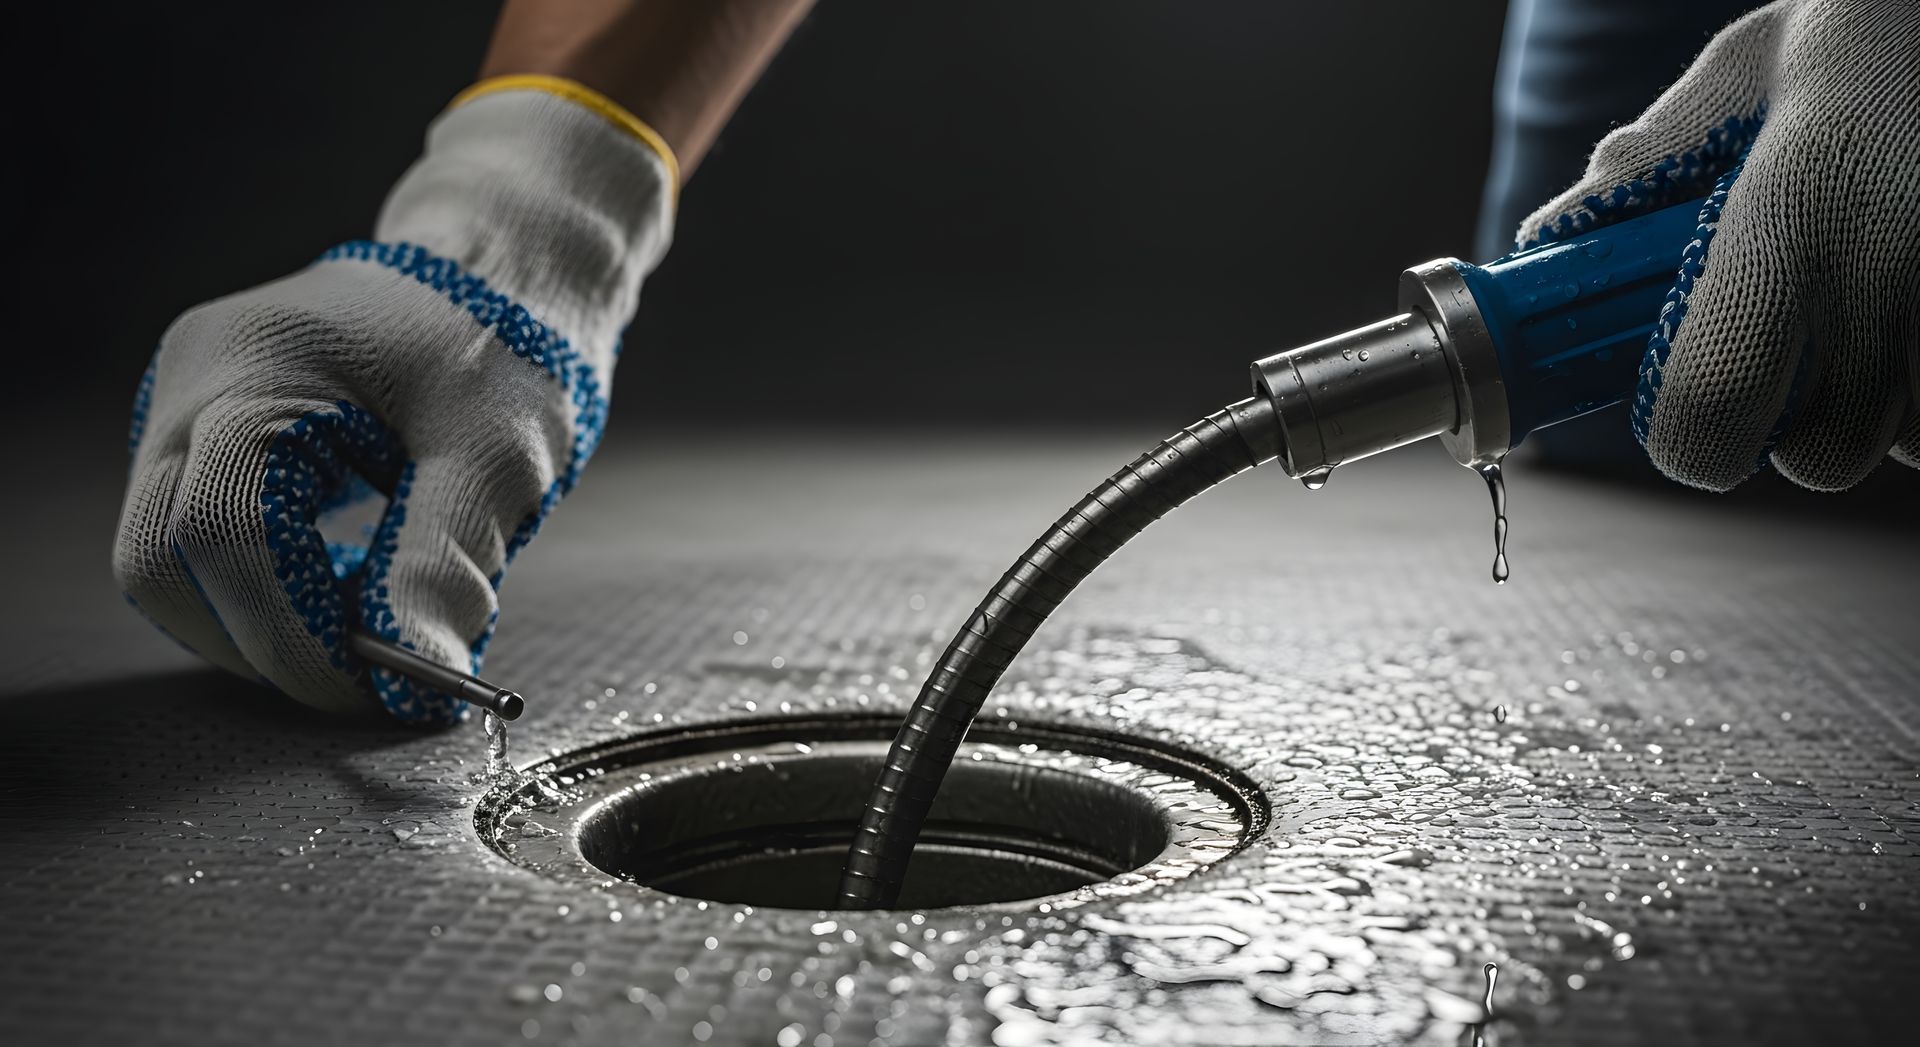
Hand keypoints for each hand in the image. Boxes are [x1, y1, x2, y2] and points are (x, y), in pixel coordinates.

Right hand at [115, 84, 673, 722]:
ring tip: (368, 616)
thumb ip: (446, 564)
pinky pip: (195, 533)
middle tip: (362, 675)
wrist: (498, 273)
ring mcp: (184, 405)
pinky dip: (261, 583)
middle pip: (159, 558)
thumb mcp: (495, 458)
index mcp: (255, 367)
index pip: (224, 536)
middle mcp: (191, 382)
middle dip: (254, 639)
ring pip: (166, 558)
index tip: (375, 692)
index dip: (291, 636)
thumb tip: (421, 674)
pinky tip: (343, 581)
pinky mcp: (201, 432)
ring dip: (257, 616)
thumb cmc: (503, 346)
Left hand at [1516, 0, 1918, 491]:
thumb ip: (1648, 161)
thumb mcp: (1747, 71)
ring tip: (1867, 317)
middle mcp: (1887, 272)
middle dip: (1787, 427)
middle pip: (1819, 457)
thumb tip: (1547, 236)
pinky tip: (1915, 324)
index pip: (1711, 409)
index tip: (1679, 407)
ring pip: (1900, 445)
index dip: (1687, 435)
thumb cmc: (1873, 31)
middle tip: (1785, 354)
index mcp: (1790, 214)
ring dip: (1874, 410)